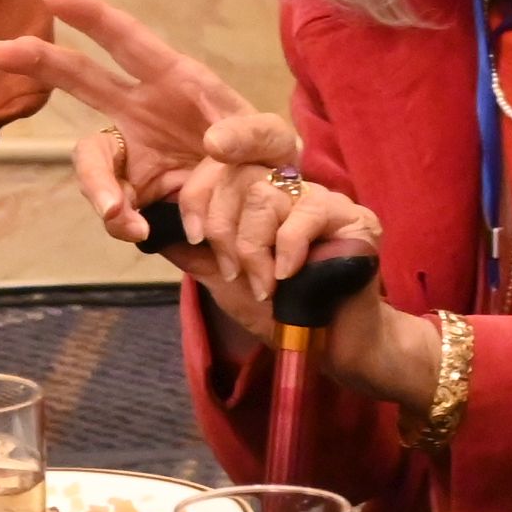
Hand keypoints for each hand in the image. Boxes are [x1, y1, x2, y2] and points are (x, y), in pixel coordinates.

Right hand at [0, 0, 279, 281]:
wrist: (264, 229)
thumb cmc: (271, 168)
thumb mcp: (277, 143)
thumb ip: (252, 134)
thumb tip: (213, 143)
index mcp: (177, 81)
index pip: (127, 41)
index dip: (90, 16)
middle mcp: (143, 112)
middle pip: (81, 79)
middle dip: (40, 62)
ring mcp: (132, 155)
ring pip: (90, 158)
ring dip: (97, 183)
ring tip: (118, 212)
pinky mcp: (131, 197)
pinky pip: (109, 205)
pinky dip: (120, 220)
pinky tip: (142, 229)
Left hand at [164, 120, 425, 392]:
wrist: (329, 346)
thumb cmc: (281, 313)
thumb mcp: (224, 281)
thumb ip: (196, 253)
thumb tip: (156, 232)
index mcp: (263, 196)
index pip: (223, 165)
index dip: (198, 193)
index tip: (193, 235)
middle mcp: (294, 189)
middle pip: (240, 175)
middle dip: (223, 229)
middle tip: (232, 272)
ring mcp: (325, 199)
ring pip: (268, 194)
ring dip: (253, 247)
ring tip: (263, 284)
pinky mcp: (354, 217)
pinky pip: (307, 213)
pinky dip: (287, 248)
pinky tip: (288, 276)